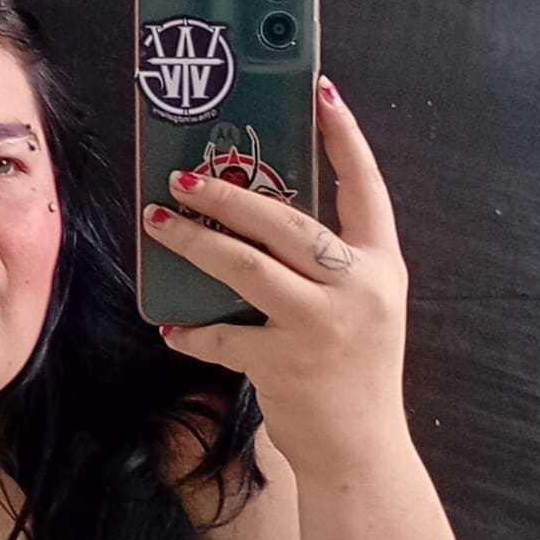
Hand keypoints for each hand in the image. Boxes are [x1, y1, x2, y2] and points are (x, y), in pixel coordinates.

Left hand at [140, 75, 410, 477]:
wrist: (360, 449)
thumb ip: (327, 265)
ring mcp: (320, 323)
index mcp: (381, 266)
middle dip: (227, 193)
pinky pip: (222, 334)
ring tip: (157, 223)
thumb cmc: (354, 373)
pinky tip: (172, 325)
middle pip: (284, 220)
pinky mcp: (283, 361)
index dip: (345, 137)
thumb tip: (257, 220)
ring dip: (194, 243)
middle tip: (183, 178)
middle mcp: (357, 287)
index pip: (366, 187)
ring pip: (245, 265)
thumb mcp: (362, 307)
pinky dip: (192, 329)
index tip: (321, 90)